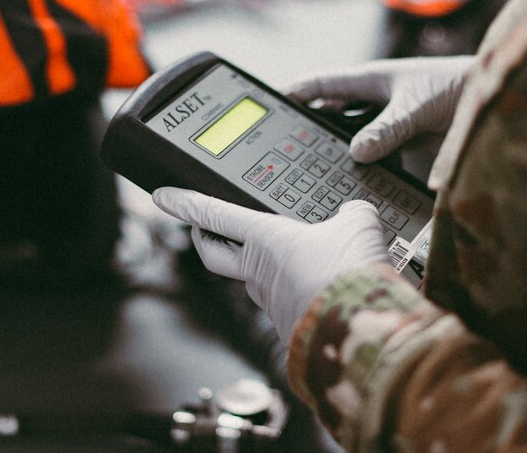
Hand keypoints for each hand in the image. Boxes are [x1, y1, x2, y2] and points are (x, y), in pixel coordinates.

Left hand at [152, 187, 390, 341]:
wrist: (362, 329)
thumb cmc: (350, 276)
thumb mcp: (358, 223)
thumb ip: (350, 212)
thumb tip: (353, 212)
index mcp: (265, 239)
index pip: (213, 215)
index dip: (185, 203)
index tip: (163, 196)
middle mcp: (259, 273)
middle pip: (215, 254)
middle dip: (205, 239)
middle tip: (202, 230)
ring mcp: (272, 304)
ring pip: (256, 281)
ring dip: (267, 269)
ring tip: (297, 259)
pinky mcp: (291, 329)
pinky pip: (289, 304)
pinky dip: (299, 293)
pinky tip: (321, 289)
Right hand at [284, 56, 473, 162]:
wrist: (494, 98)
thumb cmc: (456, 86)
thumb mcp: (416, 106)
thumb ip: (388, 129)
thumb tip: (357, 152)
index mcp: (370, 79)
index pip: (322, 84)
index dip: (295, 92)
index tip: (270, 102)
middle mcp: (374, 99)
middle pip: (331, 113)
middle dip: (311, 127)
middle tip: (286, 147)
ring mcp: (387, 120)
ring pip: (351, 135)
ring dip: (338, 149)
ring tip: (314, 167)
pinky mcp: (402, 140)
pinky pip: (374, 152)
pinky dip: (364, 164)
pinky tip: (354, 177)